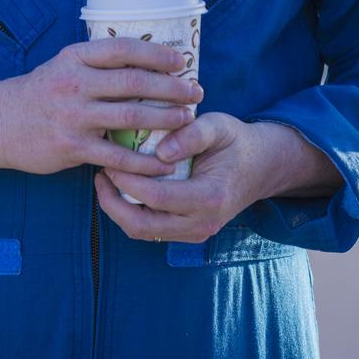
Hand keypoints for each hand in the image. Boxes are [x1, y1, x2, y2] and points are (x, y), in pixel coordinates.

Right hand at [0, 39, 202, 176]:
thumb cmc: (40, 93)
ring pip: (130, 116)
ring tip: (187, 120)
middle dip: (171, 87)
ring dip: (165, 119)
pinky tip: (163, 162)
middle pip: (133, 82)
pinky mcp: (72, 147)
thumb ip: (96, 63)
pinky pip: (116, 155)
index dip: (156, 54)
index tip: (181, 61)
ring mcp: (73, 116)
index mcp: (75, 57)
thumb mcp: (63, 65)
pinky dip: (143, 161)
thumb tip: (143, 61)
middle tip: (195, 92)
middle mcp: (75, 83)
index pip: (123, 49)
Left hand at [94, 114, 341, 242]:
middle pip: (142, 225)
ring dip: (118, 210)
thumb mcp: (218, 126)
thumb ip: (192, 135)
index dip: (127, 181)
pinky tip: (121, 186)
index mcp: (210, 197)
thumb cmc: (234, 141)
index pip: (156, 197)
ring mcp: (195, 232)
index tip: (108, 159)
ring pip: (143, 232)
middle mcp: (202, 223)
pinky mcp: (187, 232)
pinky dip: (131, 212)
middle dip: (113, 202)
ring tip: (105, 179)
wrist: (259, 166)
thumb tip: (160, 151)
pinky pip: (151, 229)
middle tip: (99, 173)